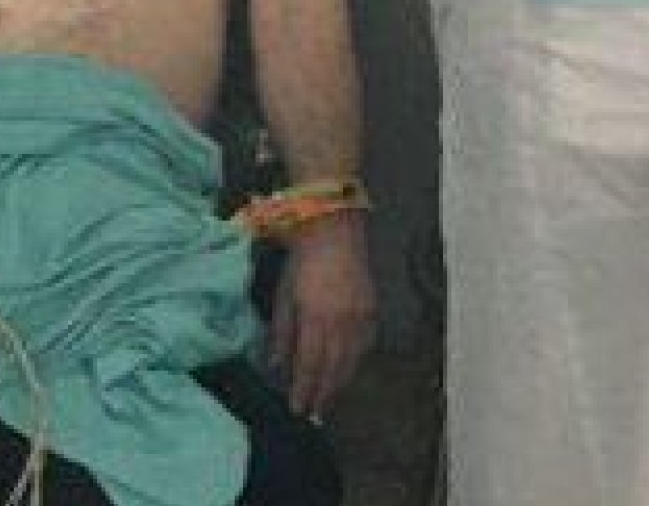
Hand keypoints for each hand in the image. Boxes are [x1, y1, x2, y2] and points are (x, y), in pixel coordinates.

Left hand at [269, 211, 374, 420]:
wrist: (334, 234)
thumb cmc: (301, 264)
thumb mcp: (283, 297)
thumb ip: (281, 333)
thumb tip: (276, 365)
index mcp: (316, 317)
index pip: (310, 364)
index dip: (304, 389)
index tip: (297, 409)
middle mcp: (342, 322)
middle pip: (333, 369)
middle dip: (322, 394)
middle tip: (314, 415)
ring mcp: (360, 318)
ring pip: (351, 362)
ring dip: (339, 384)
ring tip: (328, 401)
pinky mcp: (372, 312)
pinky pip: (364, 347)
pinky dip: (354, 364)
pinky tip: (345, 373)